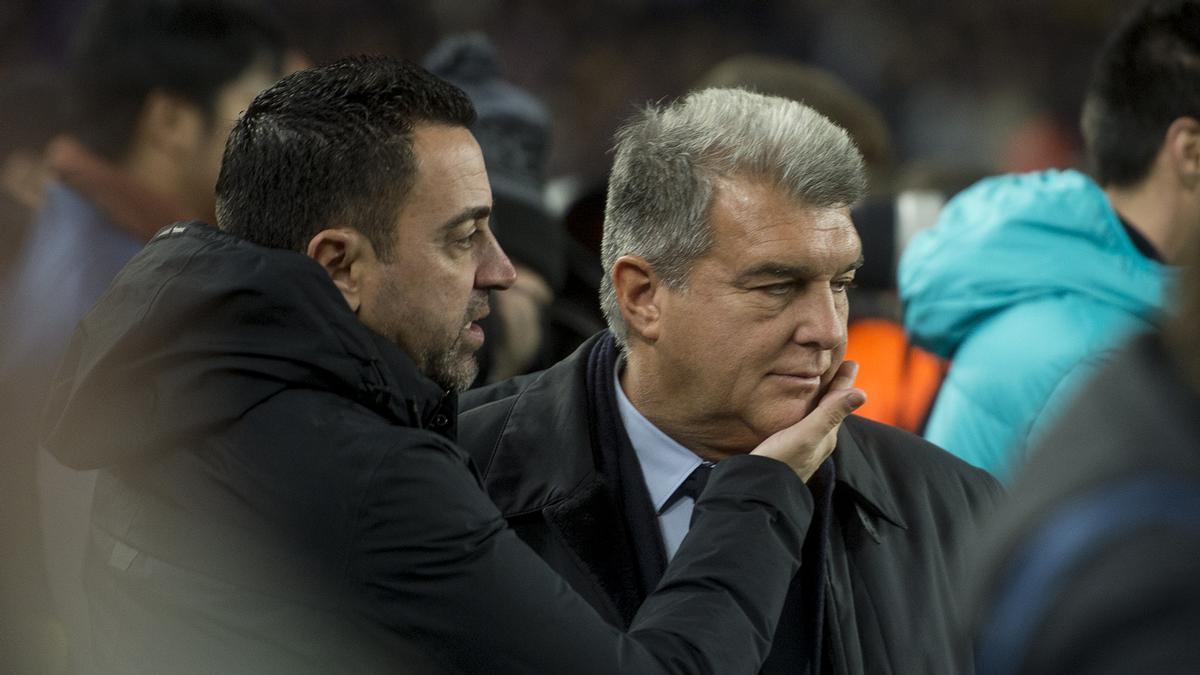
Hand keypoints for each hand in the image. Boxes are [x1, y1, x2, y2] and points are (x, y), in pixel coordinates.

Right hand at [750, 361, 865, 481]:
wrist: (759, 490)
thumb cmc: (781, 461)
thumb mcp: (806, 434)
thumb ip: (831, 414)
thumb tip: (863, 394)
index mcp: (826, 434)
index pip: (839, 402)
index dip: (845, 381)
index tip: (852, 362)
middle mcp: (818, 440)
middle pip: (832, 407)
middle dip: (836, 388)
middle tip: (842, 368)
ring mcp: (804, 446)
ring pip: (819, 416)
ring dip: (822, 399)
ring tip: (822, 385)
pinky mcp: (789, 449)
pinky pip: (804, 423)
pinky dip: (806, 410)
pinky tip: (798, 411)